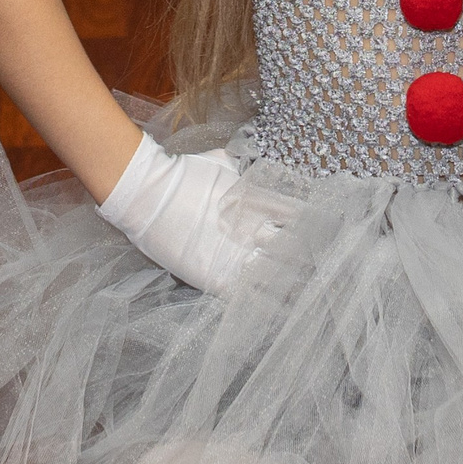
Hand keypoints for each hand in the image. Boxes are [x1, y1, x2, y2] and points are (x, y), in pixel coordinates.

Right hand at [99, 134, 299, 293]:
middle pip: (292, 249)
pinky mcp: (217, 277)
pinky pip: (250, 296)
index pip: (296, 217)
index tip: (317, 230)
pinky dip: (265, 303)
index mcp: (256, 203)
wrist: (145, 192)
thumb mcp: (220, 161)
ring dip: (291, 282)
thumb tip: (257, 154)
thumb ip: (244, 163)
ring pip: (277, 276)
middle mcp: (252, 230)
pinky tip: (277, 309)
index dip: (309, 224)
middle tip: (315, 264)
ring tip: (301, 289)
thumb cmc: (182, 173)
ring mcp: (235, 256)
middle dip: (305, 256)